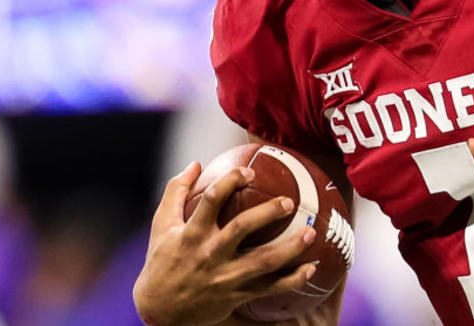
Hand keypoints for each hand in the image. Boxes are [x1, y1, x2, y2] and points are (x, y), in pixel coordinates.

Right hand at [134, 162, 316, 325]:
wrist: (161, 309)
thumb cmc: (162, 261)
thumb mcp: (162, 225)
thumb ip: (176, 191)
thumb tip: (196, 164)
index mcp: (192, 233)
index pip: (212, 200)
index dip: (231, 181)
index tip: (249, 171)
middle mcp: (210, 253)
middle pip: (242, 228)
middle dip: (267, 213)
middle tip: (289, 202)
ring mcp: (225, 276)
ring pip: (264, 262)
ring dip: (290, 248)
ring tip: (312, 232)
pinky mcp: (237, 295)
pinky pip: (270, 288)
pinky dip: (293, 279)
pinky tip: (312, 268)